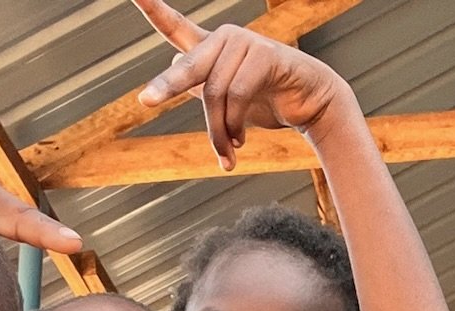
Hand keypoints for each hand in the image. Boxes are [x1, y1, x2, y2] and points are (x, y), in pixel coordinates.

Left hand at [133, 0, 350, 168]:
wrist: (309, 103)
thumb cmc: (267, 99)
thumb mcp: (226, 97)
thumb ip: (199, 82)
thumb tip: (171, 63)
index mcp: (211, 47)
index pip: (175, 27)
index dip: (154, 9)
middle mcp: (224, 38)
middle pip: (187, 67)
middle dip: (166, 87)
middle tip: (145, 101)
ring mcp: (245, 42)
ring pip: (214, 93)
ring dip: (218, 131)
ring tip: (226, 153)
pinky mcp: (265, 54)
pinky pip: (237, 94)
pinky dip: (235, 124)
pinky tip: (240, 141)